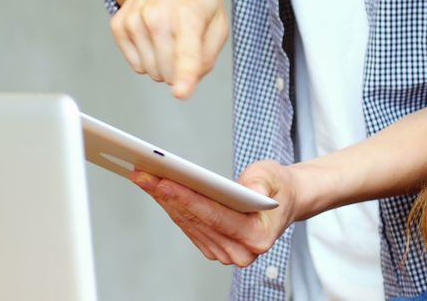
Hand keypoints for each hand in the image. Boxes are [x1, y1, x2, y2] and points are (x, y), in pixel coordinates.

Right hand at [109, 0, 227, 98]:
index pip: (186, 51)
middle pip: (167, 72)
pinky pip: (136, 64)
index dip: (185, 76)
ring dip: (163, 63)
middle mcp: (157, 15)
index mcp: (189, 14)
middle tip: (186, 44)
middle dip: (179, 71)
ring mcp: (134, 20)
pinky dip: (148, 57)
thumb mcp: (219, 21)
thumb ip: (208, 55)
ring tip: (171, 35)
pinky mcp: (119, 25)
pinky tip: (155, 35)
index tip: (181, 93)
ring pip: (151, 71)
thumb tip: (189, 80)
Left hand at [130, 161, 297, 266]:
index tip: (163, 182)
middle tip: (143, 175)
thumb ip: (262, 183)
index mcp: (258, 237)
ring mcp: (226, 252)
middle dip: (167, 196)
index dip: (187, 199)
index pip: (216, 217)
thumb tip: (252, 192)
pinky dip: (172, 206)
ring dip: (164, 200)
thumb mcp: (273, 175)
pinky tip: (158, 190)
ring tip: (145, 178)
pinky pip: (188, 226)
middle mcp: (240, 251)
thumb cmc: (278, 187)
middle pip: (196, 221)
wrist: (283, 200)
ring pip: (188, 224)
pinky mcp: (214, 247)